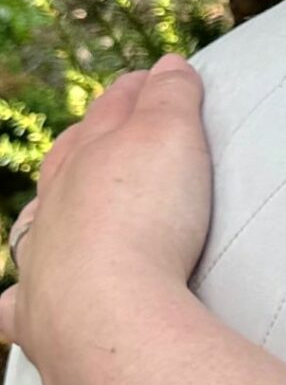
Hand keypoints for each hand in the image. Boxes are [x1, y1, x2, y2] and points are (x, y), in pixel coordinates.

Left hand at [0, 57, 212, 384]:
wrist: (108, 313)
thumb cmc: (143, 218)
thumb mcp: (171, 138)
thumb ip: (171, 98)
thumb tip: (168, 65)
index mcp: (86, 158)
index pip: (110, 112)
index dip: (132, 93)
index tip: (147, 81)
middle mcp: (54, 206)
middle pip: (67, 162)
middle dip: (85, 141)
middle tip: (103, 130)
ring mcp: (41, 262)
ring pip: (37, 225)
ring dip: (47, 212)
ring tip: (57, 204)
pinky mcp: (40, 320)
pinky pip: (16, 306)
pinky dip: (16, 299)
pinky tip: (20, 299)